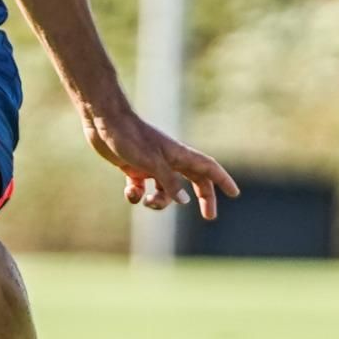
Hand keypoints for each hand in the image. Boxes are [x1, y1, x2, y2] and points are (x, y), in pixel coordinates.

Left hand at [81, 103, 238, 220]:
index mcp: (178, 155)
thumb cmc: (129, 138)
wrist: (103, 122)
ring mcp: (151, 164)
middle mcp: (168, 160)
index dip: (222, 180)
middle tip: (209, 216)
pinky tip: (131, 191)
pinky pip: (142, 189)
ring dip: (160, 201)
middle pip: (193, 181)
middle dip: (202, 197)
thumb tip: (185, 201)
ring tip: (148, 201)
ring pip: (165, 190)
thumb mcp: (152, 163)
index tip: (234, 194)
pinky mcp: (134, 168)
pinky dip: (138, 195)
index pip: (208, 168)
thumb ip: (169, 182)